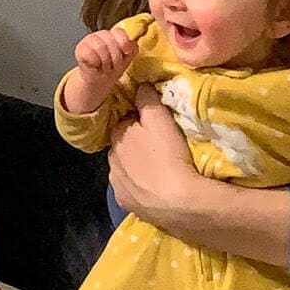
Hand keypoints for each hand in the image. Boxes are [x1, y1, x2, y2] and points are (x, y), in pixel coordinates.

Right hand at [63, 25, 133, 113]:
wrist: (100, 81)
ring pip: (100, 47)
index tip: (125, 53)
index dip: (124, 44)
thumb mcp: (127, 58)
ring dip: (105, 63)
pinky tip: (95, 66)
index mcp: (113, 34)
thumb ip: (132, 48)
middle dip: (115, 58)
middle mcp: (101, 34)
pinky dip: (95, 63)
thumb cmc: (113, 68)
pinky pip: (89, 54)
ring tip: (105, 67)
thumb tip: (132, 43)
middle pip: (111, 41)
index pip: (119, 32)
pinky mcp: (80, 48)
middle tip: (113, 66)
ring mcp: (89, 39)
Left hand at [107, 88, 202, 226]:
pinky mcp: (126, 204)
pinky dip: (139, 187)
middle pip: (124, 146)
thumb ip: (146, 98)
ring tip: (159, 170)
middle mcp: (110, 159)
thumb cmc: (169, 154)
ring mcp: (117, 184)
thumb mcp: (159, 117)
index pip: (126, 121)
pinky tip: (155, 188)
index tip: (156, 126)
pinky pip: (130, 190)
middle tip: (160, 147)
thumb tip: (139, 85)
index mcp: (116, 136)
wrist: (179, 201)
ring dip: (137, 167)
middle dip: (136, 144)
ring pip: (125, 168)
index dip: (141, 122)